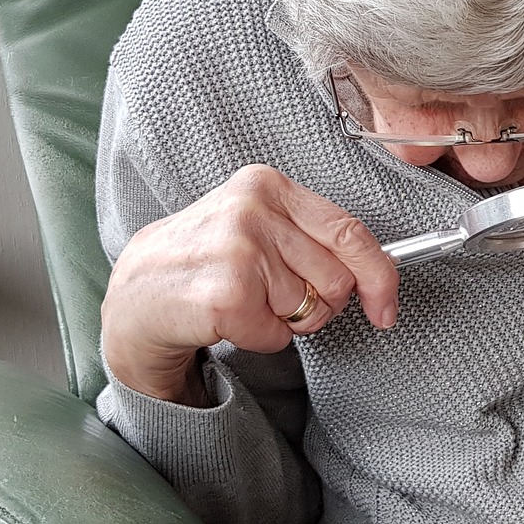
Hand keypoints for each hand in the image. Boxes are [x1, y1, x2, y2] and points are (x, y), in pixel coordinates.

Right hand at [101, 164, 399, 405]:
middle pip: (337, 278)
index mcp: (267, 185)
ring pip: (310, 310)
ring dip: (284, 320)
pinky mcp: (226, 296)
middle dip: (320, 302)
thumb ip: (313, 238)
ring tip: (244, 300)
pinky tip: (227, 318)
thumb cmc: (207, 260)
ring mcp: (238, 251)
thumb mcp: (258, 226)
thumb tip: (382, 271)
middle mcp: (252, 210)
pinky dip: (260, 338)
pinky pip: (278, 336)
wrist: (137, 293)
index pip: (349, 231)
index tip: (386, 306)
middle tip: (276, 297)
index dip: (380, 275)